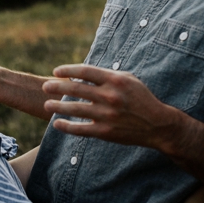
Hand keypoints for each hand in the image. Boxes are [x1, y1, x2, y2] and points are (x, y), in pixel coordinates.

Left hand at [42, 64, 183, 151]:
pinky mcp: (105, 132)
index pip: (85, 72)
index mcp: (115, 80)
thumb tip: (82, 73)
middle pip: (76, 89)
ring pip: (75, 109)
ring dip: (58, 106)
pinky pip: (81, 129)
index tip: (56, 71)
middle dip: (57, 87)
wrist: (158, 125)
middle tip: (45, 86)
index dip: (68, 70)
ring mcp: (106, 115)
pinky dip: (67, 126)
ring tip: (47, 104)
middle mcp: (110, 96)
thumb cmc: (141, 98)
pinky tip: (57, 123)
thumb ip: (106, 76)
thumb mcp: (128, 80)